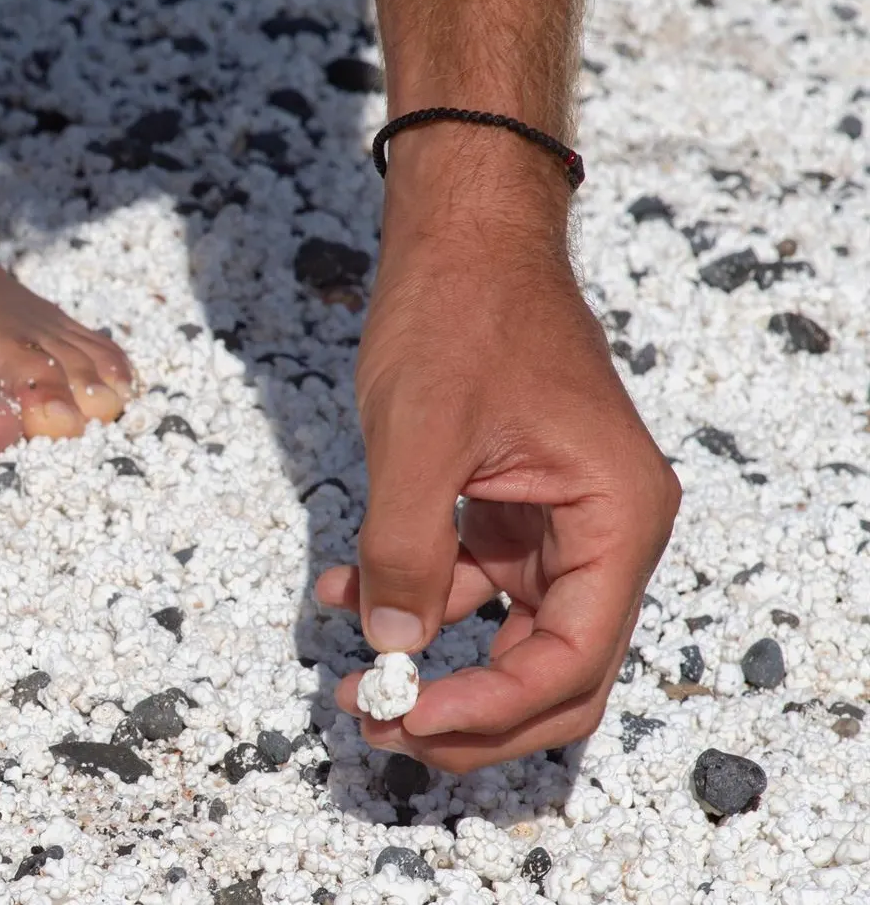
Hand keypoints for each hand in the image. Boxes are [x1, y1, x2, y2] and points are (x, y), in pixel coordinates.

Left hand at [315, 133, 681, 772]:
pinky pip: (466, 585)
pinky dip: (409, 598)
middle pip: (552, 672)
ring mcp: (556, 525)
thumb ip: (407, 547)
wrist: (459, 231)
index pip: (570, 660)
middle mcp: (602, 533)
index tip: (405, 719)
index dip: (489, 710)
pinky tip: (340, 593)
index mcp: (616, 518)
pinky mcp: (507, 510)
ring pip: (506, 639)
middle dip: (467, 714)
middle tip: (377, 727)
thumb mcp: (421, 435)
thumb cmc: (459, 310)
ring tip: (348, 683)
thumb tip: (392, 649)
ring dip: (430, 666)